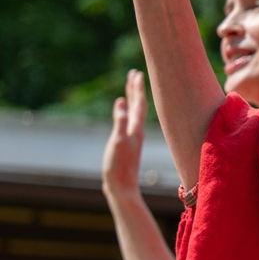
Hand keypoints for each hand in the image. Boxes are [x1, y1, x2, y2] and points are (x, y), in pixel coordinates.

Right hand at [102, 69, 147, 194]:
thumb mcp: (118, 141)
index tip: (136, 73)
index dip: (137, 88)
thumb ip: (120, 121)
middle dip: (136, 89)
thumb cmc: (119, 165)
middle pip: (138, 106)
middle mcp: (137, 131)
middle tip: (134, 73)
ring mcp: (133, 138)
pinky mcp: (128, 145)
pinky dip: (126, 114)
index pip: (139, 103)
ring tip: (130, 89)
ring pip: (134, 114)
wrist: (122, 186)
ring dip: (133, 100)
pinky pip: (129, 123)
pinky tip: (123, 113)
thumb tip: (121, 101)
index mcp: (136, 128)